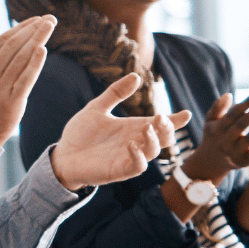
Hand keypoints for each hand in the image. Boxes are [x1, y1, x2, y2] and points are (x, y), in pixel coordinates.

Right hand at [0, 16, 55, 143]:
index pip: (2, 41)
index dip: (20, 28)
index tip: (36, 20)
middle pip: (14, 47)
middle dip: (33, 30)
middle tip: (49, 19)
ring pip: (21, 59)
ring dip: (38, 40)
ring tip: (50, 27)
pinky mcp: (12, 102)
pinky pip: (25, 80)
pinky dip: (35, 64)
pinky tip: (43, 49)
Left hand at [53, 74, 188, 190]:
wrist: (62, 155)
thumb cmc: (80, 134)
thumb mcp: (97, 108)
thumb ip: (115, 93)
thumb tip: (136, 76)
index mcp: (132, 128)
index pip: (160, 125)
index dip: (175, 120)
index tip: (186, 113)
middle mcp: (135, 143)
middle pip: (163, 138)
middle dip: (167, 128)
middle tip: (161, 117)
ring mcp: (128, 158)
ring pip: (153, 152)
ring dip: (153, 140)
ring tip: (146, 127)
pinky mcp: (118, 171)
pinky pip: (136, 167)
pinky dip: (138, 157)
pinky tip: (131, 145)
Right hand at [186, 90, 248, 183]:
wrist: (210, 164)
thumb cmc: (214, 136)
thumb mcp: (210, 122)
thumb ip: (217, 109)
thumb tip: (228, 95)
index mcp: (216, 128)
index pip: (234, 112)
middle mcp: (224, 140)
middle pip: (244, 123)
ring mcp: (234, 152)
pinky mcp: (245, 162)